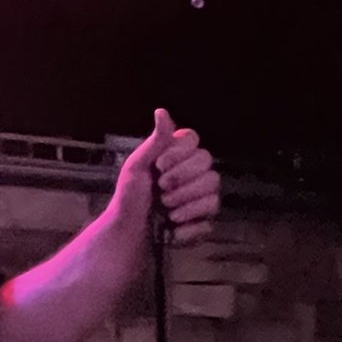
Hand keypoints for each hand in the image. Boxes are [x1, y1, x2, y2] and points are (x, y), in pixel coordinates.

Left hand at [112, 110, 222, 250]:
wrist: (129, 231)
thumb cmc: (130, 196)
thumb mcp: (137, 166)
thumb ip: (155, 141)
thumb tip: (161, 110)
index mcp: (177, 154)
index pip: (193, 138)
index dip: (178, 152)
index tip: (159, 165)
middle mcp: (194, 171)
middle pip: (207, 162)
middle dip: (181, 178)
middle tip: (161, 189)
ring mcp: (202, 195)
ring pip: (213, 188)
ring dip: (186, 201)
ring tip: (166, 209)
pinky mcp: (205, 219)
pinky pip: (210, 217)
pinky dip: (188, 225)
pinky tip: (172, 226)